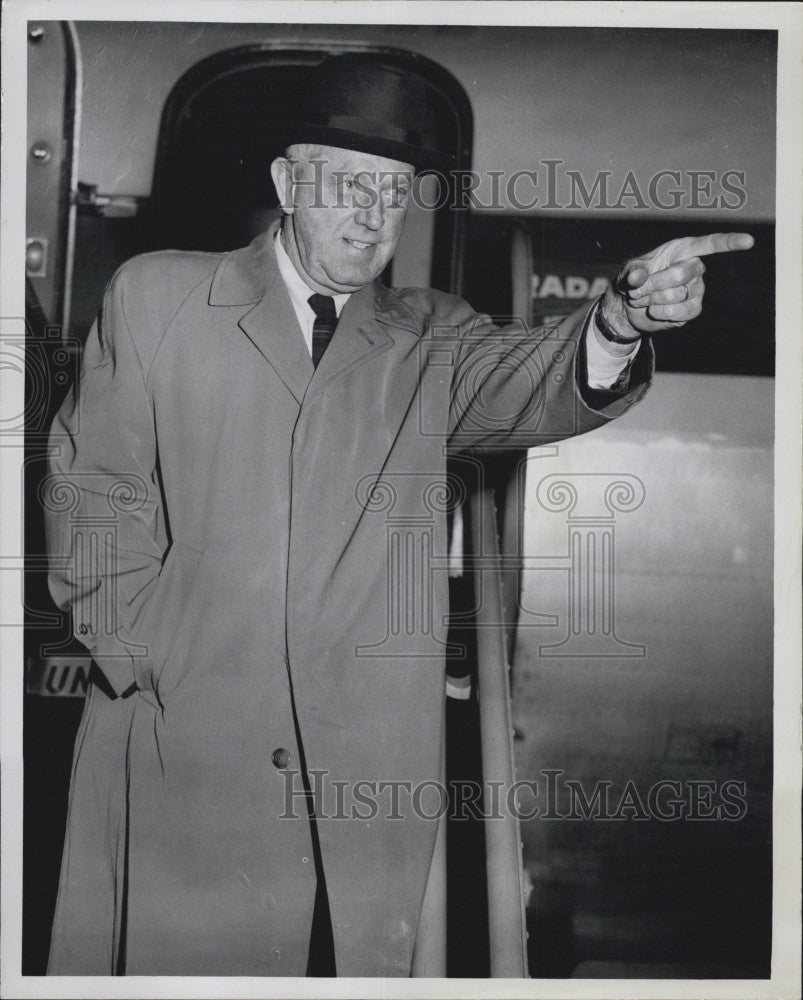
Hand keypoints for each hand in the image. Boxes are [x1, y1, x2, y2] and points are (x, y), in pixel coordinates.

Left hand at [600, 232, 754, 339]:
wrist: (630, 305)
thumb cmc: (635, 279)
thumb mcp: (629, 271)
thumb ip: (633, 272)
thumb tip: (637, 278)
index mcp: (683, 250)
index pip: (710, 244)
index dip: (729, 242)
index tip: (749, 241)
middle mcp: (695, 268)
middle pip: (681, 273)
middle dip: (654, 284)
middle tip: (637, 290)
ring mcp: (696, 290)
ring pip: (678, 295)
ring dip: (653, 299)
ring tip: (644, 299)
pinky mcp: (692, 310)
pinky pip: (681, 313)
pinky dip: (662, 313)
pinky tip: (654, 310)